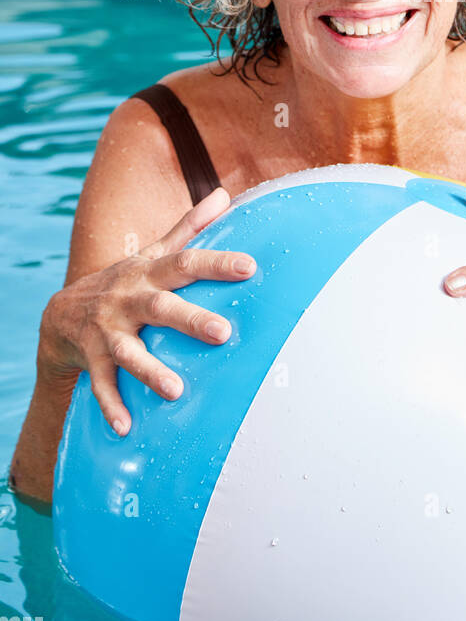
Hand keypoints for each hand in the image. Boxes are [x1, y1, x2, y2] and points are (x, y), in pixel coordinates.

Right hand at [38, 187, 255, 435]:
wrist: (60, 313)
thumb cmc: (124, 283)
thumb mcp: (152, 253)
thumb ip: (189, 227)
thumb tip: (222, 194)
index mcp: (148, 273)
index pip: (186, 262)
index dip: (217, 263)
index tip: (249, 266)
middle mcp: (127, 299)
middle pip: (160, 307)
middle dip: (190, 319)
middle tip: (223, 332)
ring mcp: (106, 331)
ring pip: (128, 351)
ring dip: (151, 371)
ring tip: (176, 390)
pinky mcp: (90, 360)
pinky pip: (100, 385)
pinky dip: (111, 405)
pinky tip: (126, 427)